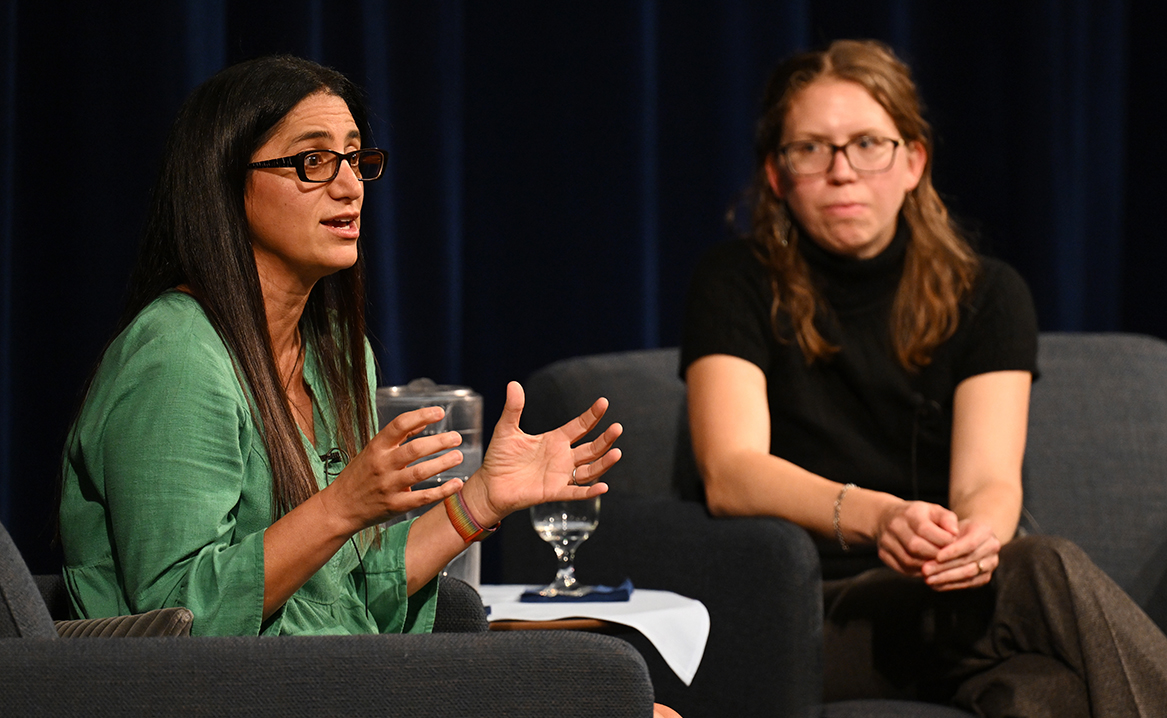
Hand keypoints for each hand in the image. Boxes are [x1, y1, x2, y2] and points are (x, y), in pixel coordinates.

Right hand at [318, 405, 465, 532]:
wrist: (340, 507)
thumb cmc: (359, 475)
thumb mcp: (373, 451)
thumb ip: (399, 436)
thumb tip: (424, 420)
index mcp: (376, 447)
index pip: (399, 425)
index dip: (421, 415)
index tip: (440, 412)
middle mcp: (382, 465)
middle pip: (414, 449)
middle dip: (439, 442)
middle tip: (457, 437)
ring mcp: (388, 486)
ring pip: (420, 472)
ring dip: (443, 463)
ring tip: (458, 456)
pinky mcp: (396, 505)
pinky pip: (423, 497)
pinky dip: (442, 491)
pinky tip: (457, 483)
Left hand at [460, 381, 621, 525]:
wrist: (490, 485)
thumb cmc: (499, 458)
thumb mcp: (506, 430)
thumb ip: (513, 409)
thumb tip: (513, 384)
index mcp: (554, 440)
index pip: (580, 426)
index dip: (592, 415)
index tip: (604, 402)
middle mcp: (562, 457)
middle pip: (591, 447)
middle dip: (605, 439)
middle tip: (617, 428)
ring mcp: (560, 475)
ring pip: (589, 469)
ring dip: (603, 462)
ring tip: (617, 453)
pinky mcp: (553, 492)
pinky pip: (575, 492)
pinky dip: (589, 491)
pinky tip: (603, 487)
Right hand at [875, 500, 958, 575]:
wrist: (886, 517)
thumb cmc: (918, 515)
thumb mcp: (934, 510)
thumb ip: (947, 520)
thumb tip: (955, 533)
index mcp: (909, 513)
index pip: (925, 529)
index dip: (942, 540)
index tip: (953, 544)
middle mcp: (894, 526)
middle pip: (915, 547)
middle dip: (935, 555)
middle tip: (946, 558)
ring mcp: (886, 541)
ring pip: (908, 560)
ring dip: (927, 566)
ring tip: (937, 564)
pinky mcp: (883, 554)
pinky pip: (902, 568)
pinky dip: (917, 571)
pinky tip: (926, 567)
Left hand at [921, 518, 999, 590]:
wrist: (967, 536)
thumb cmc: (953, 529)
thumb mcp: (948, 524)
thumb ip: (945, 532)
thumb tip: (938, 553)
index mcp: (985, 531)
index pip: (970, 544)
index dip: (953, 552)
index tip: (936, 557)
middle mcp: (992, 548)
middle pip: (968, 561)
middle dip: (945, 567)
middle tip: (925, 570)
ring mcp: (990, 564)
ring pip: (968, 574)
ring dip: (946, 578)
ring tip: (928, 579)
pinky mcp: (984, 577)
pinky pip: (967, 584)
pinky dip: (949, 585)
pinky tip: (934, 585)